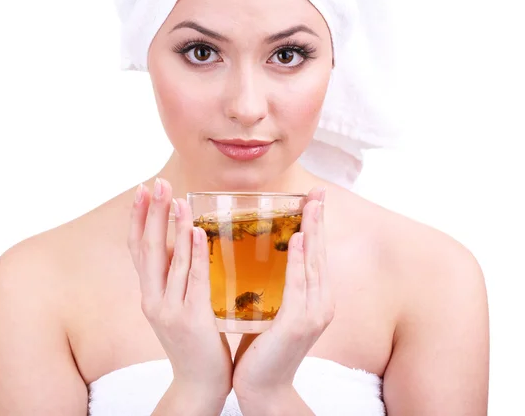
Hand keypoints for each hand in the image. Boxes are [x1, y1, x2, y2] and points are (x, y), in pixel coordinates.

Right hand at [128, 178, 232, 401]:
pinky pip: (192, 280)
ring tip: (179, 200)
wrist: (199, 384)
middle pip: (147, 249)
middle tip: (158, 184)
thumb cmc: (194, 342)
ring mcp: (169, 310)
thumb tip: (185, 243)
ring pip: (169, 262)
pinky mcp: (191, 320)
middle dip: (152, 214)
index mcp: (149, 295)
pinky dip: (193, 254)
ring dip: (174, 228)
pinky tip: (197, 232)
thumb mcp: (177, 307)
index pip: (138, 250)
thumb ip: (176, 279)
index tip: (142, 191)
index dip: (138, 219)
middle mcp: (152, 300)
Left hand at [232, 187, 333, 402]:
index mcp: (315, 298)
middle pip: (320, 253)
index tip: (314, 198)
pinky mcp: (298, 324)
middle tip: (317, 192)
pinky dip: (299, 261)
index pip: (316, 254)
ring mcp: (313, 314)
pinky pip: (299, 285)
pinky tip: (297, 240)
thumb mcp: (272, 310)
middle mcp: (321, 303)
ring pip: (313, 264)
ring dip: (312, 232)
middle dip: (319, 220)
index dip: (316, 225)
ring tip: (310, 205)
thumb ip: (274, 286)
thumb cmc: (262, 347)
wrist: (263, 387)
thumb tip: (258, 258)